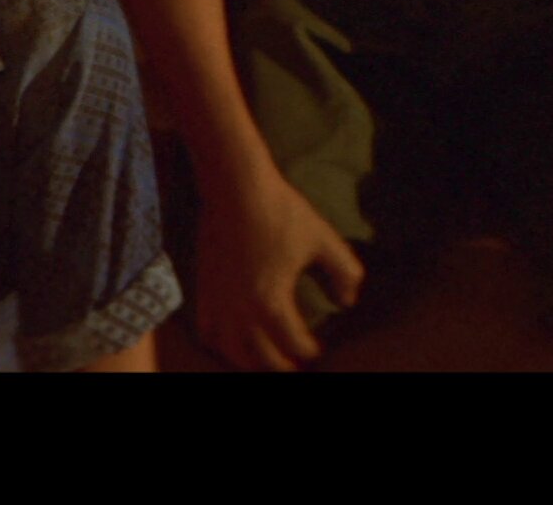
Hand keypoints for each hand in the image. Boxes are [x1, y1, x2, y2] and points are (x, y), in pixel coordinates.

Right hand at [195, 170, 363, 370]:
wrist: (235, 187)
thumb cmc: (280, 212)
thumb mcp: (323, 240)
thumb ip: (344, 273)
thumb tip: (348, 300)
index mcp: (271, 302)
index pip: (293, 343)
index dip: (309, 350)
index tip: (318, 350)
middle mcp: (240, 309)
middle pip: (260, 358)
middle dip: (281, 366)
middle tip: (295, 365)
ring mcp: (218, 300)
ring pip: (229, 351)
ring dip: (249, 361)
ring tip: (265, 359)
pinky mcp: (204, 287)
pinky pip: (207, 330)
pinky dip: (220, 343)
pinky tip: (233, 340)